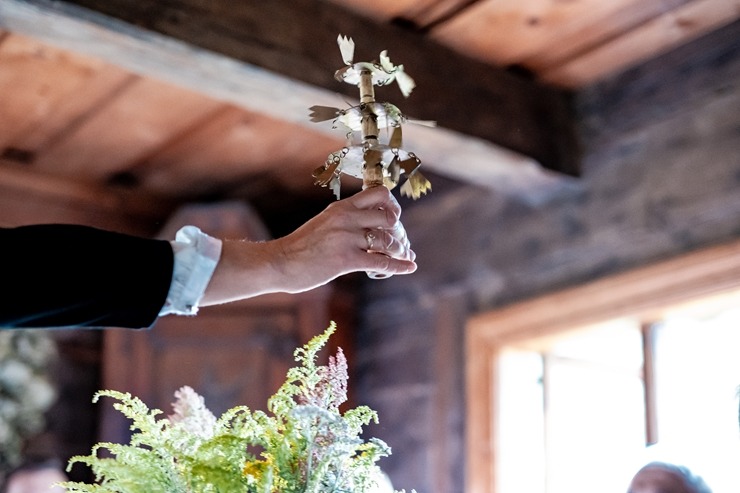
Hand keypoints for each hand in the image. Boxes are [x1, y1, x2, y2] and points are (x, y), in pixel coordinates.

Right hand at [201, 186, 415, 304]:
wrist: (280, 263)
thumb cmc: (302, 248)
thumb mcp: (325, 224)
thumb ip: (347, 222)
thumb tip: (373, 229)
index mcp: (341, 207)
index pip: (379, 193)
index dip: (393, 205)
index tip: (394, 218)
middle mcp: (346, 219)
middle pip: (389, 218)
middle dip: (399, 232)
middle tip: (399, 243)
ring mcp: (346, 238)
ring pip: (387, 241)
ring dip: (400, 250)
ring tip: (402, 257)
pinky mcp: (346, 260)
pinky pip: (381, 261)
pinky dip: (399, 266)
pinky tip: (409, 267)